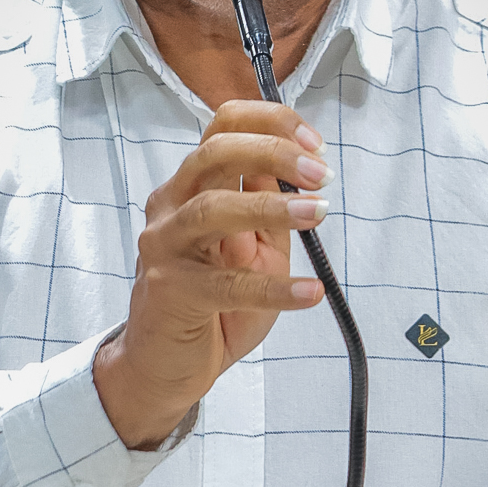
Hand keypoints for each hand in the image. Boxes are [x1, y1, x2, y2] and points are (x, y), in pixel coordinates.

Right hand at [94, 100, 330, 449]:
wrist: (166, 364)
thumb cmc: (213, 302)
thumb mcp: (252, 245)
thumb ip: (268, 203)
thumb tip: (302, 162)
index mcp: (193, 185)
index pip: (223, 126)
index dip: (271, 123)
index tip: (315, 143)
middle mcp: (171, 206)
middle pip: (215, 153)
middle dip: (273, 152)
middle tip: (322, 175)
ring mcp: (165, 247)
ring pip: (212, 208)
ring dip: (271, 207)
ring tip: (317, 214)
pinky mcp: (170, 292)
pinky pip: (225, 286)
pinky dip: (274, 288)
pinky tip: (310, 292)